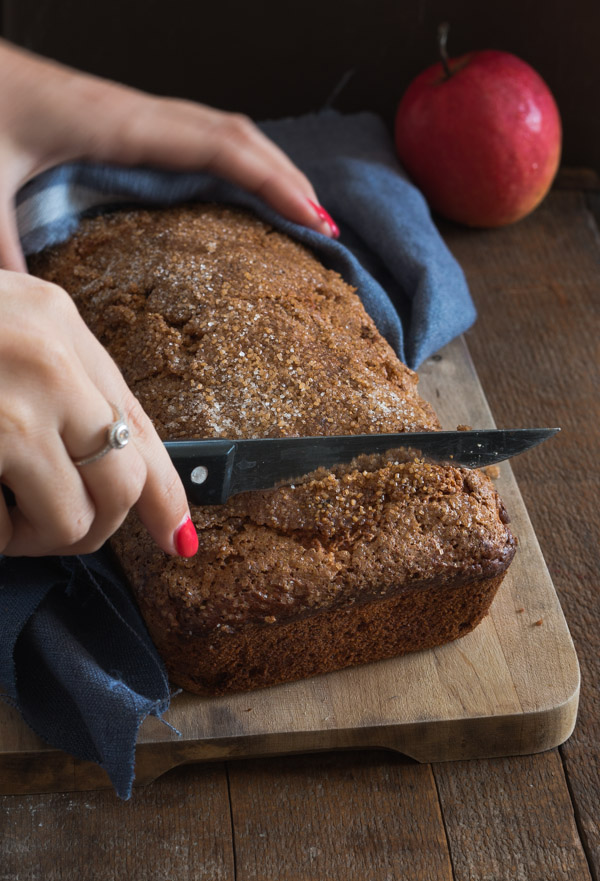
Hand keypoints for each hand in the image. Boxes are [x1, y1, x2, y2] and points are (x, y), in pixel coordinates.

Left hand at [0, 39, 338, 272]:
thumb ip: (7, 252)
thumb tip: (32, 314)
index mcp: (117, 125)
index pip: (220, 147)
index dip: (274, 182)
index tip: (313, 220)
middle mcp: (136, 114)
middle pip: (237, 135)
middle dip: (288, 178)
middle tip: (325, 228)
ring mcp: (131, 116)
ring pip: (222, 132)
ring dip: (267, 167)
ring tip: (300, 211)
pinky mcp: (119, 123)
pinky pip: (196, 138)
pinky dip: (234, 164)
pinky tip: (240, 192)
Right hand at [0, 271, 193, 557]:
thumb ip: (51, 378)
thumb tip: (101, 454)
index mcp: (53, 316)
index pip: (135, 416)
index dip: (164, 486)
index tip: (178, 533)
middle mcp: (48, 356)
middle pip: (124, 478)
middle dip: (94, 525)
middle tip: (48, 533)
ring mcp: (16, 401)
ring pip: (77, 517)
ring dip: (34, 537)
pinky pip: (10, 532)